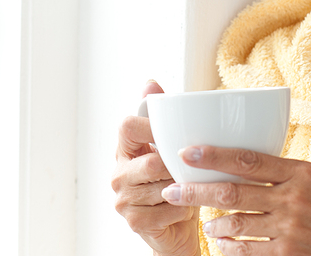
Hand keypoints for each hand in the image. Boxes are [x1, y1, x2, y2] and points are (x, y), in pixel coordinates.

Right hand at [112, 81, 200, 255]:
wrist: (176, 228)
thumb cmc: (175, 182)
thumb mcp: (169, 147)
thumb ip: (160, 117)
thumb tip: (150, 83)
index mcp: (124, 149)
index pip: (127, 127)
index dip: (151, 126)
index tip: (174, 133)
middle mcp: (118, 174)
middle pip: (151, 162)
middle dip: (177, 166)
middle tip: (193, 167)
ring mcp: (123, 200)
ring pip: (163, 186)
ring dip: (185, 188)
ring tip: (190, 187)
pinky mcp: (135, 222)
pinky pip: (169, 209)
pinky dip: (185, 208)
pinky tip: (186, 207)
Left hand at [161, 146, 310, 255]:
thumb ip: (278, 172)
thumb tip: (235, 161)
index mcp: (299, 171)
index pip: (247, 158)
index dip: (213, 155)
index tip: (185, 152)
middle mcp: (294, 196)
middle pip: (232, 191)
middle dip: (196, 191)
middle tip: (172, 190)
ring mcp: (291, 227)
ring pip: (236, 224)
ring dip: (214, 225)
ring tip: (207, 226)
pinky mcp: (289, 252)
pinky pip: (248, 250)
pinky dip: (231, 249)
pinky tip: (223, 247)